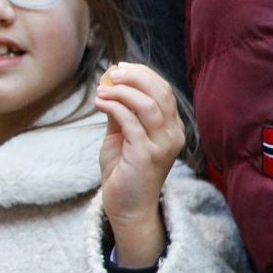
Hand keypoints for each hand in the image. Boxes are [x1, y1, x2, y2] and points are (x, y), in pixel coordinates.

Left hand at [96, 61, 183, 267]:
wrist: (126, 205)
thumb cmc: (124, 170)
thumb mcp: (121, 135)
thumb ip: (120, 112)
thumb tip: (110, 85)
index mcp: (172, 127)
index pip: (164, 90)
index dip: (143, 74)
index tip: (120, 67)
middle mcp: (173, 135)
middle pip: (160, 93)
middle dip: (135, 77)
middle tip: (112, 72)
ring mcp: (162, 146)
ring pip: (148, 105)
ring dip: (122, 92)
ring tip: (102, 90)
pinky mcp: (146, 155)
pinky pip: (131, 123)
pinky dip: (114, 107)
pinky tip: (99, 103)